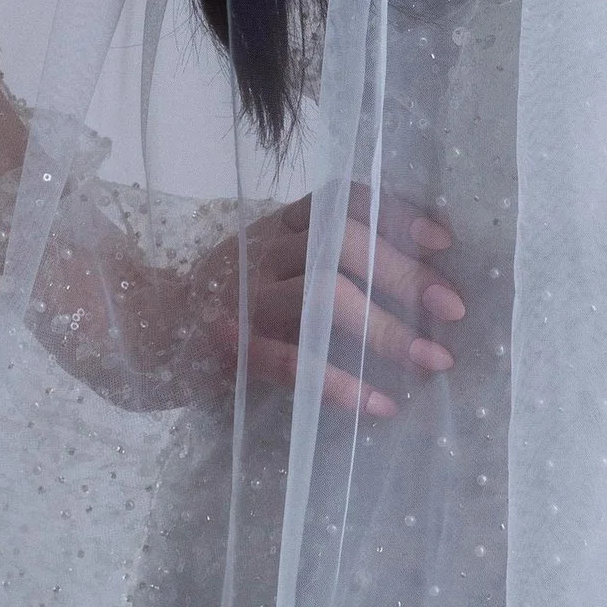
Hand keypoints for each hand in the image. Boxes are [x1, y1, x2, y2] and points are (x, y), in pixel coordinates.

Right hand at [184, 184, 464, 421]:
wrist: (151, 326)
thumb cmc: (242, 296)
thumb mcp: (285, 262)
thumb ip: (338, 258)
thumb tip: (430, 274)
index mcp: (287, 225)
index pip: (343, 201)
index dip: (395, 215)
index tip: (444, 244)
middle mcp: (267, 250)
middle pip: (341, 245)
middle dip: (404, 275)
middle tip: (455, 311)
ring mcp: (246, 296)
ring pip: (320, 298)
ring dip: (384, 330)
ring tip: (434, 362)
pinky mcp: (232, 347)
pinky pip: (288, 363)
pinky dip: (338, 385)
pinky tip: (380, 406)